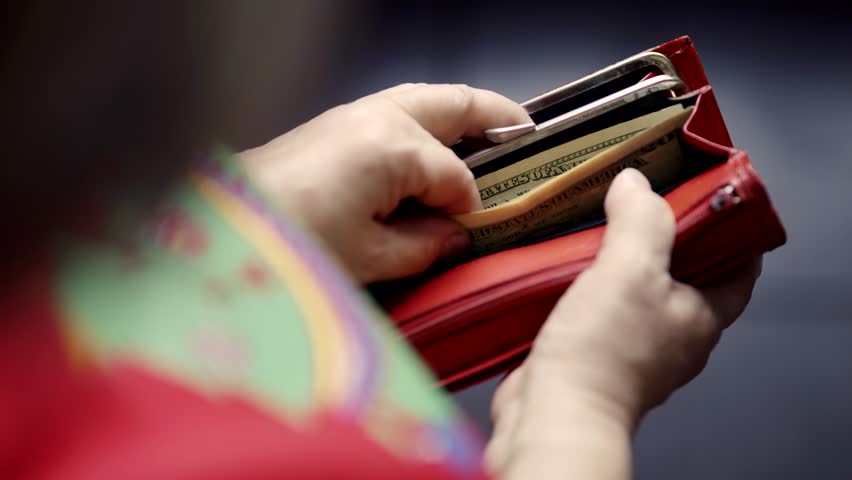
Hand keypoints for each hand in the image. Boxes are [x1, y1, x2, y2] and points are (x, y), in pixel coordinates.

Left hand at [240, 83, 529, 283]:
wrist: (217, 230)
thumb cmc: (290, 245)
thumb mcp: (368, 259)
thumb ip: (423, 245)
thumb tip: (453, 237)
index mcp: (394, 146)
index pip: (458, 176)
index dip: (472, 207)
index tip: (474, 232)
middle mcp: (377, 118)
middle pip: (453, 105)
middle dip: (494, 117)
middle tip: (529, 134)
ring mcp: (351, 116)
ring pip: (424, 103)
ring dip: (458, 117)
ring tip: (486, 139)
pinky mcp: (331, 127)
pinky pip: (395, 115)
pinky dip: (424, 128)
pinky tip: (429, 154)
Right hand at [486, 168, 761, 479]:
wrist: (554, 412)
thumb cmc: (605, 348)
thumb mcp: (632, 269)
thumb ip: (642, 218)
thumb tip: (635, 180)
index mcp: (701, 316)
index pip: (738, 266)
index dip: (729, 228)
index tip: (705, 192)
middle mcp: (673, 334)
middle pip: (681, 272)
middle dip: (662, 234)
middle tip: (639, 195)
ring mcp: (633, 346)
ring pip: (634, 289)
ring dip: (617, 257)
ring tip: (596, 218)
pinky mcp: (593, 352)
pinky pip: (598, 306)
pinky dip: (585, 282)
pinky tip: (563, 258)